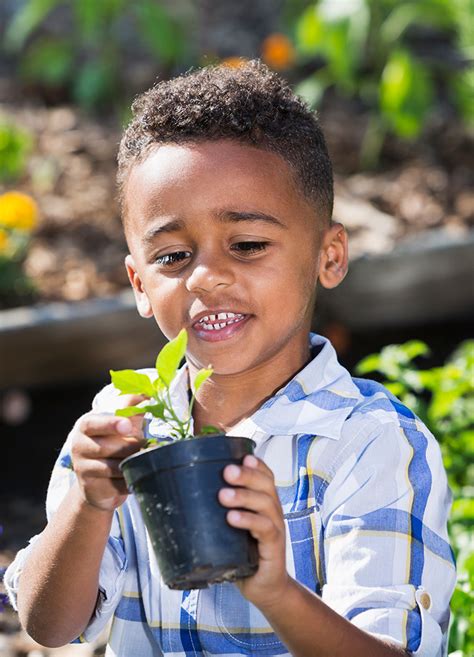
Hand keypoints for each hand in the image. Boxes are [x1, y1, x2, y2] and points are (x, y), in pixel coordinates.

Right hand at [70, 394, 146, 511]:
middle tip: (145, 447)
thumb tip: (150, 390)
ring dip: (132, 464)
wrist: (99, 484)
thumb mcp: (123, 423)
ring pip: (114, 466)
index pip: (94, 422)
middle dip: (130, 447)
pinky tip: (135, 478)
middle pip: (108, 446)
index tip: (127, 426)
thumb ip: (133, 406)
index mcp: (86, 426)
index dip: (111, 423)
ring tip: (144, 461)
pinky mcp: (91, 488)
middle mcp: (79, 446)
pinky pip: (117, 485)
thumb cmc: (115, 445)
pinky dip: (130, 482)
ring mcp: (82, 468)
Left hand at [218, 455, 290, 609]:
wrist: (265, 588)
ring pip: (265, 504)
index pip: (266, 477)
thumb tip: (177, 502)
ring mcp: (275, 528)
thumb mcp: (231, 531)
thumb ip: (216, 514)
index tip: (243, 456)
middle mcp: (272, 512)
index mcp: (264, 504)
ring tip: (224, 495)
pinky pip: (265, 529)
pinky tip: (233, 518)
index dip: (257, 465)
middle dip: (247, 475)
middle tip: (227, 471)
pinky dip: (249, 521)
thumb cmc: (244, 556)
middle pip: (266, 485)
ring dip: (244, 496)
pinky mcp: (274, 547)